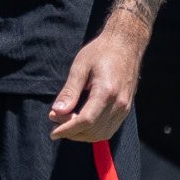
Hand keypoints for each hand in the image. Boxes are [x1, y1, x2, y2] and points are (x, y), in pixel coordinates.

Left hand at [49, 21, 144, 143]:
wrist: (126, 45)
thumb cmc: (102, 52)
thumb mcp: (80, 67)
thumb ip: (69, 91)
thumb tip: (57, 111)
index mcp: (107, 91)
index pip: (85, 121)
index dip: (67, 129)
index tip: (53, 132)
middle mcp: (118, 104)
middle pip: (92, 131)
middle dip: (71, 132)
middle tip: (55, 119)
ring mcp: (124, 108)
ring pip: (101, 134)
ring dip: (81, 134)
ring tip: (66, 123)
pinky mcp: (125, 109)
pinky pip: (109, 129)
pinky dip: (93, 132)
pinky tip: (81, 123)